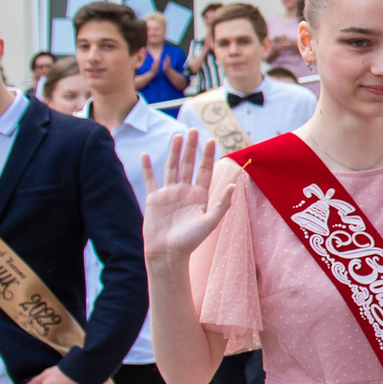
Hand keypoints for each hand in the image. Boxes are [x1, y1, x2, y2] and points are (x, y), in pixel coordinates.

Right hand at [141, 130, 236, 264]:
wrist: (167, 254)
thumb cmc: (190, 241)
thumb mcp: (210, 222)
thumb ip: (222, 203)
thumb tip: (235, 184)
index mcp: (199, 196)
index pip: (205, 171)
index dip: (207, 156)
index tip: (211, 140)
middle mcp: (185, 192)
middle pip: (188, 165)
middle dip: (191, 148)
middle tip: (193, 129)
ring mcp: (168, 194)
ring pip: (171, 168)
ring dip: (174, 152)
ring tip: (177, 136)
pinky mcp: (153, 199)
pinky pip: (150, 180)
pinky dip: (148, 168)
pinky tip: (147, 154)